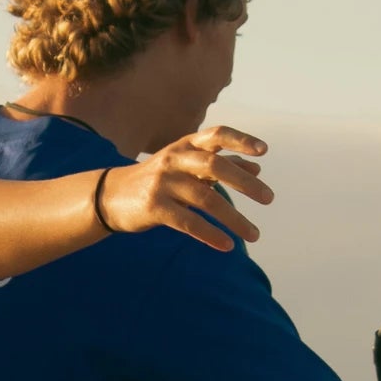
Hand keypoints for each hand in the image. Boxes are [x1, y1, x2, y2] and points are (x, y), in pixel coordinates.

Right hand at [99, 127, 272, 251]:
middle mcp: (174, 159)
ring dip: (234, 218)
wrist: (111, 196)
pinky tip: (227, 245)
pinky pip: (188, 222)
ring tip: (254, 234)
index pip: (216, 135)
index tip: (264, 151)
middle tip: (269, 199)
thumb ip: (220, 165)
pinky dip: (211, 234)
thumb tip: (257, 168)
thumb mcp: (187, 167)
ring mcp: (163, 183)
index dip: (241, 141)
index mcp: (185, 145)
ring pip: (206, 198)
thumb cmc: (158, 180)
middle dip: (245, 183)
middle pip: (215, 166)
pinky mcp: (153, 207)